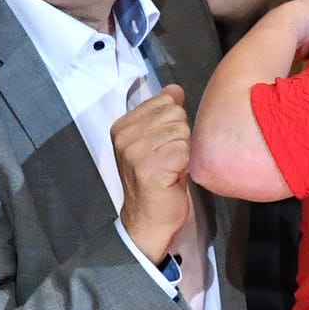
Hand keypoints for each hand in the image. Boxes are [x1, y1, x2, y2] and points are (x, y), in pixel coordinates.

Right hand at [114, 83, 192, 262]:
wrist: (148, 220)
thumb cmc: (155, 181)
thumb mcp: (153, 141)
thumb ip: (162, 113)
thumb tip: (175, 90)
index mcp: (122, 126)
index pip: (164, 100)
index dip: (174, 122)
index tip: (163, 144)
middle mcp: (125, 136)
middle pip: (175, 114)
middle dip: (181, 136)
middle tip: (170, 158)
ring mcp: (136, 152)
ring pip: (182, 131)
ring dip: (184, 150)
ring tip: (172, 167)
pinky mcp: (150, 168)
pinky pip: (184, 150)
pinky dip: (186, 163)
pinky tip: (174, 175)